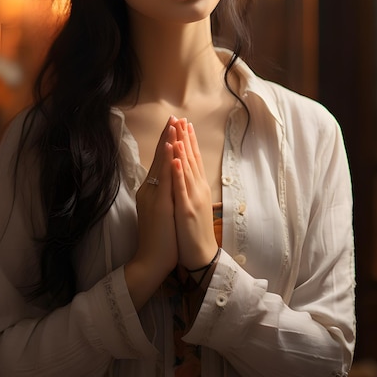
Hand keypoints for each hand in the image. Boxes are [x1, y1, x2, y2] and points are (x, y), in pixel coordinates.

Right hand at [125, 116, 178, 309]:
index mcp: (151, 191)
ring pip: (162, 164)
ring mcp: (154, 196)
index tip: (173, 127)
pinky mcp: (160, 204)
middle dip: (168, 136)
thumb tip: (165, 182)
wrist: (150, 261)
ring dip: (169, 142)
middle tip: (174, 117)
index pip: (159, 162)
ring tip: (174, 124)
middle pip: (160, 158)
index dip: (166, 143)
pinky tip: (171, 148)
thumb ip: (160, 195)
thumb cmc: (158, 239)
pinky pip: (165, 179)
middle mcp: (150, 190)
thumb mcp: (159, 212)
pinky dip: (168, 162)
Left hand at [171, 119, 217, 270]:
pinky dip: (178, 173)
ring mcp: (192, 199)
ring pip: (186, 170)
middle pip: (190, 160)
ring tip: (179, 130)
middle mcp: (196, 190)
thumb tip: (183, 174)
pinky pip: (181, 189)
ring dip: (183, 149)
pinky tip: (176, 160)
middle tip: (182, 118)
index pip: (191, 159)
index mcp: (196, 188)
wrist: (200, 257)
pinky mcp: (186, 211)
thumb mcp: (191, 206)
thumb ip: (188, 189)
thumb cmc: (193, 233)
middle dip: (186, 138)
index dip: (188, 141)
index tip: (184, 123)